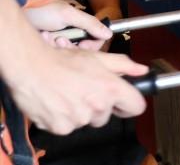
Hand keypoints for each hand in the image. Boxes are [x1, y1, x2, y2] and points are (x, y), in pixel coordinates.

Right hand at [6, 42, 147, 134]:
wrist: (32, 68)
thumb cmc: (64, 61)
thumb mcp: (97, 57)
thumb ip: (123, 65)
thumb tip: (142, 70)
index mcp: (111, 88)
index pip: (136, 107)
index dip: (131, 103)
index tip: (123, 102)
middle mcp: (98, 106)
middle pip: (107, 115)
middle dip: (99, 105)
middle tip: (85, 91)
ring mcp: (79, 119)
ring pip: (87, 121)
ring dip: (81, 112)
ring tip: (69, 95)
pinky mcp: (62, 128)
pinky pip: (69, 127)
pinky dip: (64, 118)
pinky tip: (58, 103)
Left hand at [27, 1, 112, 50]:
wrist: (20, 9)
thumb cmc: (42, 8)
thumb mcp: (68, 15)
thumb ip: (90, 24)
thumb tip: (109, 34)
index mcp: (81, 23)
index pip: (96, 40)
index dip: (91, 45)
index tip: (82, 45)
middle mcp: (72, 32)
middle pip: (81, 50)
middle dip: (69, 46)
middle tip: (59, 39)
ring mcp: (60, 39)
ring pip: (66, 53)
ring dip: (56, 45)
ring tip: (46, 35)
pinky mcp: (48, 46)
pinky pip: (53, 53)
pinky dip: (47, 46)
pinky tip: (41, 37)